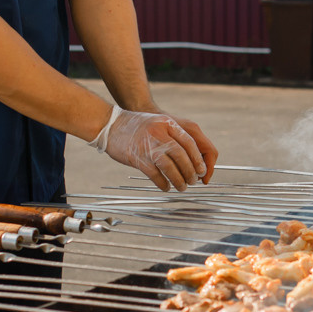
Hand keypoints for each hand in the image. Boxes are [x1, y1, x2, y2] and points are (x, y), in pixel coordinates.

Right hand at [99, 108, 214, 189]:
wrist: (110, 125)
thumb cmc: (137, 127)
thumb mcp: (159, 123)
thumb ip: (174, 136)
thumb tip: (192, 159)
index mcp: (167, 123)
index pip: (190, 142)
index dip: (198, 159)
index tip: (202, 170)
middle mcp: (159, 133)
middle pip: (181, 156)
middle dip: (190, 171)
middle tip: (193, 180)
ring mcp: (148, 146)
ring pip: (170, 167)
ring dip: (179, 180)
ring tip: (182, 187)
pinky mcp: (137, 158)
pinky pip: (155, 175)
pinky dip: (163, 184)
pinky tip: (166, 187)